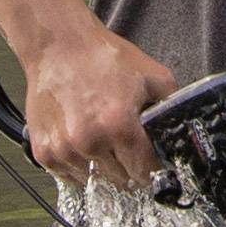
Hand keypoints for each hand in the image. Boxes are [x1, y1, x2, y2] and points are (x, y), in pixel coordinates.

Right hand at [22, 21, 176, 189]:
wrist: (58, 45)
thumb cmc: (103, 59)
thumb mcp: (153, 76)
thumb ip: (171, 108)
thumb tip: (182, 132)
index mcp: (120, 126)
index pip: (145, 171)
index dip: (154, 169)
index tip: (153, 164)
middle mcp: (90, 142)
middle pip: (122, 180)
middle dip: (130, 168)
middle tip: (128, 149)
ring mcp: (64, 150)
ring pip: (95, 180)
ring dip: (103, 168)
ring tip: (103, 140)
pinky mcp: (43, 152)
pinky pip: (70, 176)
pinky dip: (80, 167)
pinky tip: (83, 144)